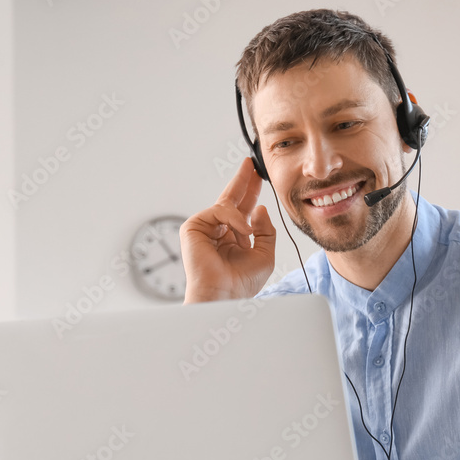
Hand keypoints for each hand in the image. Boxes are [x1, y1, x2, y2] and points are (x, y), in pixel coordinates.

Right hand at [179, 158, 275, 302]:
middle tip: (251, 164)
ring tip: (248, 234)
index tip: (258, 176)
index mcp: (233, 236)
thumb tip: (260, 208)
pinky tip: (241, 233)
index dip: (251, 191)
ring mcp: (205, 228)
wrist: (224, 295)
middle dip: (242, 180)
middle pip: (231, 198)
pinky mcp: (193, 227)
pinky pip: (219, 211)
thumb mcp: (265, 254)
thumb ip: (266, 230)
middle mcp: (218, 230)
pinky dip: (234, 219)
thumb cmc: (241, 282)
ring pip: (227, 205)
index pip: (243, 208)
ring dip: (243, 217)